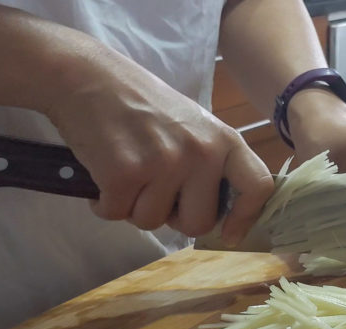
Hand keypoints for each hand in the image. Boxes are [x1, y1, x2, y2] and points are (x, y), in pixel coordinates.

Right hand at [43, 47, 273, 243]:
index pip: (257, 186)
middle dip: (172, 216)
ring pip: (152, 222)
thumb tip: (215, 215)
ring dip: (133, 206)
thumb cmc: (140, 103)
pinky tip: (103, 174)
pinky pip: (116, 214)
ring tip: (126, 171)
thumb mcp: (192, 125)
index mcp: (224, 139)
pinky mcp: (125, 173)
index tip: (228, 235)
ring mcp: (164, 163)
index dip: (246, 218)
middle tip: (153, 189)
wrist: (88, 77)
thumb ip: (208, 163)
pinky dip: (104, 203)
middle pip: (198, 223)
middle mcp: (201, 152)